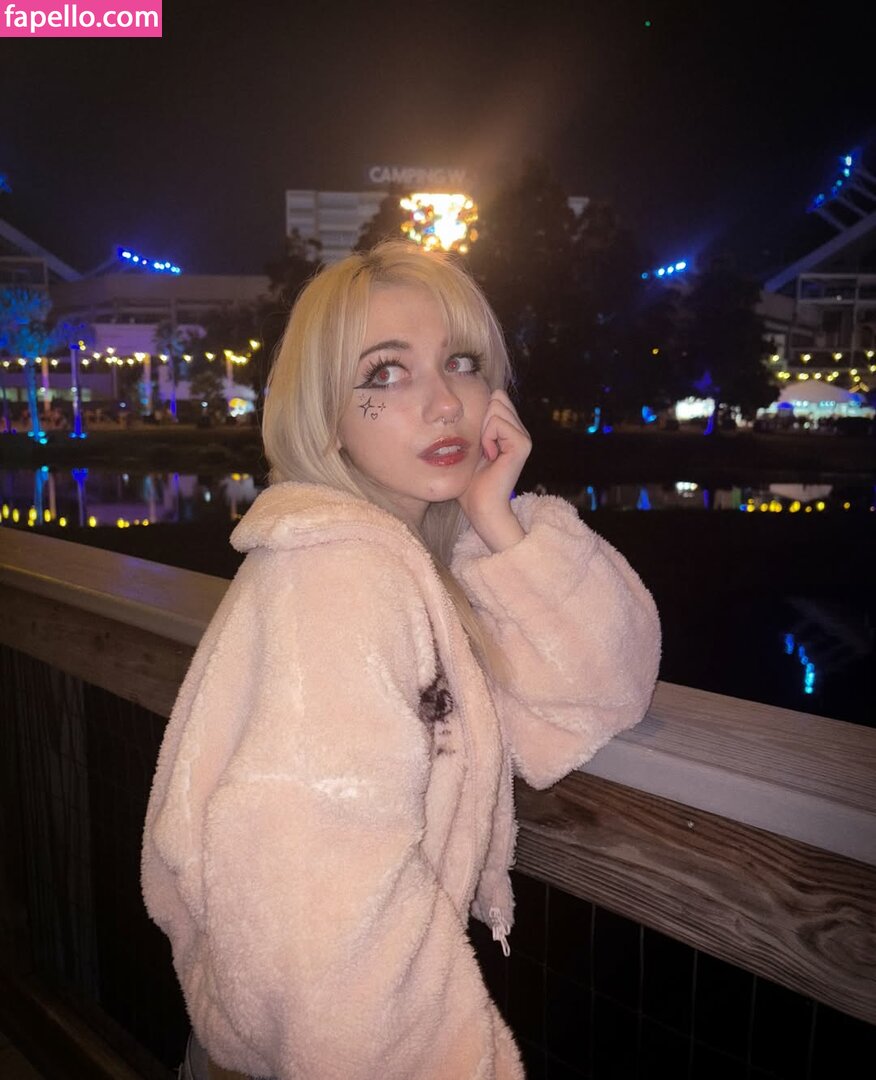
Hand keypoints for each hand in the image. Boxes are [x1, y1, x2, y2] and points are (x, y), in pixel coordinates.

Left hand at [457, 389, 531, 551]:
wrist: (481, 506)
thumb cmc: (471, 482)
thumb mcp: (471, 445)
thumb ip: (475, 424)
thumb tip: (468, 398)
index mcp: (510, 430)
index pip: (496, 396)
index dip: (481, 414)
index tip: (478, 442)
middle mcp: (520, 431)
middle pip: (498, 397)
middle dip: (483, 419)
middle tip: (482, 446)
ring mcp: (524, 437)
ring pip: (497, 406)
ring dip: (484, 429)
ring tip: (486, 452)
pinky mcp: (523, 444)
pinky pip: (498, 423)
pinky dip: (488, 437)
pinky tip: (490, 456)